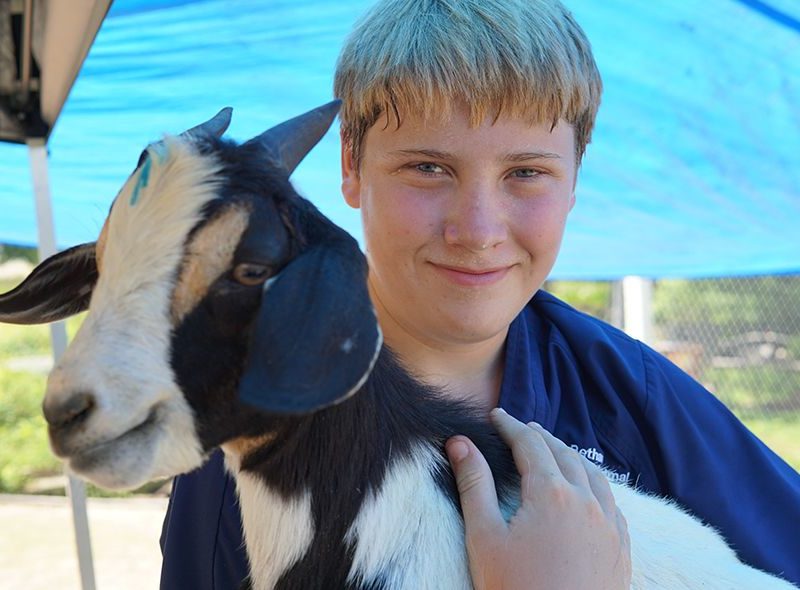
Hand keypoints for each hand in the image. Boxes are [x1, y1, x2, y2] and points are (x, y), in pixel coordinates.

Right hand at [445, 408, 630, 589]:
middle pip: (562, 452)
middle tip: (521, 427)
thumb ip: (474, 484)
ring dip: (569, 455)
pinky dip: (594, 481)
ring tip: (552, 449)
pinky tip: (587, 489)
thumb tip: (460, 442)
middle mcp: (586, 500)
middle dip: (539, 436)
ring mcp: (609, 524)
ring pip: (592, 473)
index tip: (496, 415)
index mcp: (551, 493)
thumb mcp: (484, 537)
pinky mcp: (621, 548)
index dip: (510, 426)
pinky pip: (611, 501)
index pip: (529, 444)